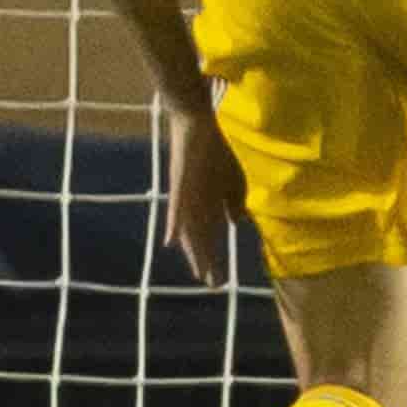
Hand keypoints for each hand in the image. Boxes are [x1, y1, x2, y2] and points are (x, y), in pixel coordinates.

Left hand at [162, 97, 242, 284]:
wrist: (197, 121)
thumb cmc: (215, 148)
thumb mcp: (232, 177)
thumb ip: (234, 200)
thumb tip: (235, 223)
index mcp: (207, 204)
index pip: (211, 237)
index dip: (214, 258)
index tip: (220, 281)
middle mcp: (194, 205)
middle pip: (199, 239)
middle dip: (205, 261)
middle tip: (212, 284)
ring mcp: (186, 195)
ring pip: (188, 229)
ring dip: (193, 251)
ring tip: (198, 271)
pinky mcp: (180, 182)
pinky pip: (176, 206)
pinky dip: (174, 223)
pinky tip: (170, 240)